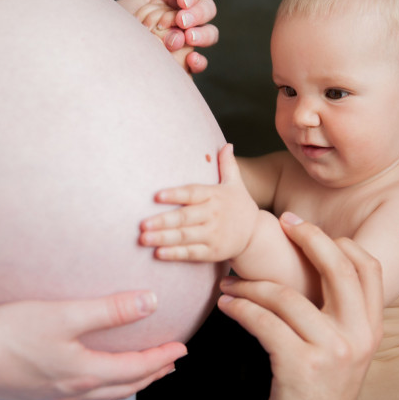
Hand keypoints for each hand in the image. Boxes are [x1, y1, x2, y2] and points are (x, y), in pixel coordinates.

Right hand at [0, 273, 184, 399]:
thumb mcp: (66, 314)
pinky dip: (97, 396)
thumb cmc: (9, 333)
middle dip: (151, 374)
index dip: (162, 356)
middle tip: (169, 364)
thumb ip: (111, 309)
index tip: (182, 348)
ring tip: (138, 378)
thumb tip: (151, 302)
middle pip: (124, 386)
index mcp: (86, 372)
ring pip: (102, 398)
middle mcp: (73, 392)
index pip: (137, 367)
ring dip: (127, 387)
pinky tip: (89, 392)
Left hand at [118, 0, 217, 72]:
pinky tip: (191, 60)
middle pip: (207, 8)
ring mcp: (185, 39)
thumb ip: (140, 9)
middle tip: (181, 22)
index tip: (182, 2)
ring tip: (187, 38)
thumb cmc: (110, 28)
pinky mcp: (183, 62)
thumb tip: (158, 17)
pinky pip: (200, 61)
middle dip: (197, 13)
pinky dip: (200, 61)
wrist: (103, 55)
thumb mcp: (120, 9)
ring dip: (203, 35)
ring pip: (209, 33)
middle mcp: (182, 15)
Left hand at [139, 143, 258, 261]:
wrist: (256, 235)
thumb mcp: (236, 184)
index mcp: (214, 196)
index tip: (156, 196)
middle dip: (163, 221)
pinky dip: (175, 254)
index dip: (175, 194)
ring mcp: (213, 235)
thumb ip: (228, 165)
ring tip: (143, 239)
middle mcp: (213, 215)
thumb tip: (227, 145)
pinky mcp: (212, 252)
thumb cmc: (239, 206)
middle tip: (142, 224)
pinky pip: (191, 253)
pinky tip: (158, 253)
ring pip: (185, 236)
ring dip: (163, 238)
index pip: (192, 193)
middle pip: (184, 217)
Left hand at [217, 213, 382, 399]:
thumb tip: (314, 263)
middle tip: (281, 222)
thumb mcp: (345, 349)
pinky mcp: (299, 366)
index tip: (307, 228)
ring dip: (250, 285)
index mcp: (372, 328)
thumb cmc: (319, 389)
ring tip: (230, 284)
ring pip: (286, 296)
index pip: (369, 268)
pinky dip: (239, 309)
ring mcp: (331, 351)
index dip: (338, 241)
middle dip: (308, 237)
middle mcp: (358, 336)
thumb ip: (339, 313)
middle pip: (337, 268)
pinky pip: (263, 322)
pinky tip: (228, 306)